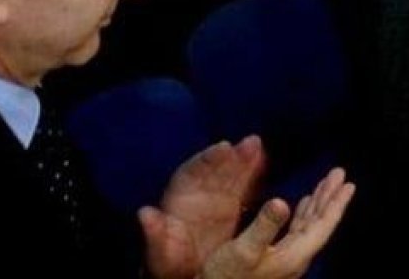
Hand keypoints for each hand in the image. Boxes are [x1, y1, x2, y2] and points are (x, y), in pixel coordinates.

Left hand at [139, 136, 265, 278]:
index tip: (223, 147)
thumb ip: (154, 231)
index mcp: (179, 197)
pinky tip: (264, 161)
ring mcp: (216, 197)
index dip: (208, 158)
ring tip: (258, 145)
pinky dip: (253, 175)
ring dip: (245, 160)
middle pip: (216, 168)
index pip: (193, 171)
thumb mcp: (160, 249)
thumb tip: (144, 214)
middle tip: (251, 142)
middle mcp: (198, 191)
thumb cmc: (168, 260)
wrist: (184, 271)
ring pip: (232, 174)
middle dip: (232, 155)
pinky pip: (244, 187)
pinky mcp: (231, 207)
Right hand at [201, 168, 355, 278]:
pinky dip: (303, 213)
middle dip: (329, 197)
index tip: (348, 183)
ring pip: (309, 225)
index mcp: (294, 255)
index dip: (336, 204)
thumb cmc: (226, 277)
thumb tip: (282, 200)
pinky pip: (298, 229)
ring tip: (326, 185)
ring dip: (318, 203)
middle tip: (339, 174)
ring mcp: (287, 258)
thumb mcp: (243, 250)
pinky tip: (303, 205)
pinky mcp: (277, 257)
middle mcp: (296, 257)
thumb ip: (264, 226)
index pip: (322, 226)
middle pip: (319, 223)